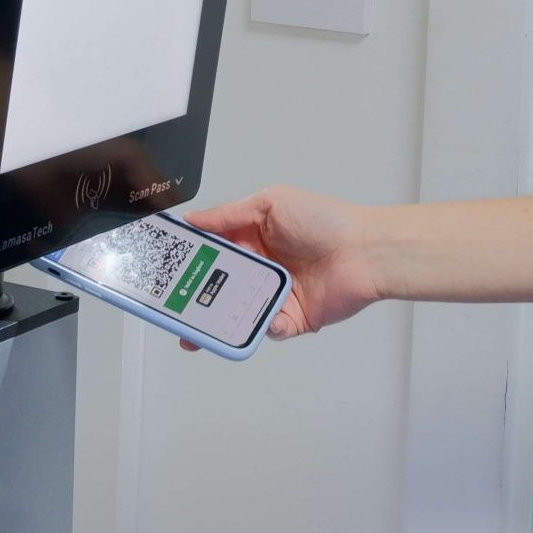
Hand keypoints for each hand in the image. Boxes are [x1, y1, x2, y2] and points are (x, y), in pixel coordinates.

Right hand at [180, 185, 385, 346]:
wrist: (365, 251)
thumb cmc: (325, 220)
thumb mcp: (271, 203)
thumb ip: (229, 214)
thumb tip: (193, 220)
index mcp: (253, 238)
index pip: (212, 251)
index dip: (190, 260)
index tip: (167, 269)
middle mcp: (262, 268)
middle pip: (219, 287)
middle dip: (196, 299)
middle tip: (174, 308)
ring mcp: (276, 295)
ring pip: (238, 312)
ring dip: (221, 320)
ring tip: (200, 328)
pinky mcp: (293, 318)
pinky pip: (269, 329)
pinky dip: (263, 328)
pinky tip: (264, 319)